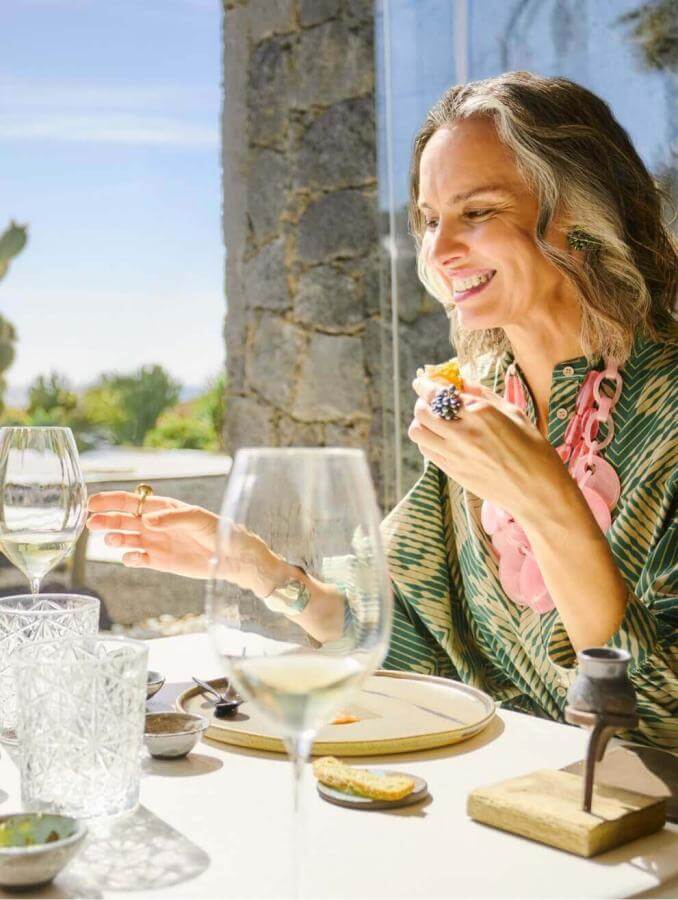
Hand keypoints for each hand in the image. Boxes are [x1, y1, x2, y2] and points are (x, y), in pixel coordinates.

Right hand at [87, 492, 289, 594]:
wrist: (233, 557)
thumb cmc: (219, 530)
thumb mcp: (198, 519)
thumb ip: (172, 518)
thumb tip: (147, 520)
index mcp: (163, 508)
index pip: (131, 502)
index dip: (110, 501)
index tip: (92, 502)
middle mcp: (155, 524)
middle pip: (123, 520)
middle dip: (106, 520)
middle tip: (91, 524)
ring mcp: (156, 543)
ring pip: (127, 539)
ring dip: (116, 539)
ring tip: (112, 541)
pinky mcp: (160, 562)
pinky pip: (138, 559)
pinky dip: (131, 558)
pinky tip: (130, 557)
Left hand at [408, 377, 571, 518]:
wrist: (537, 491)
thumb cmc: (533, 449)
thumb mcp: (514, 413)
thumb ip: (484, 395)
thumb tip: (463, 381)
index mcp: (481, 413)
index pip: (439, 394)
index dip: (425, 385)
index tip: (422, 382)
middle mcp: (463, 433)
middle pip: (422, 411)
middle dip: (422, 402)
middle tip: (431, 401)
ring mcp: (455, 454)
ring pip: (417, 432)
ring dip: (421, 422)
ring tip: (433, 421)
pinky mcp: (453, 472)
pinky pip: (426, 450)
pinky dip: (427, 440)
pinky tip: (441, 439)